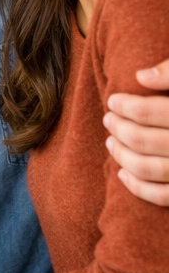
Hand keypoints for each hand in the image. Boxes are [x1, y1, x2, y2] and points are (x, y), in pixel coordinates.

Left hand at [104, 58, 168, 206]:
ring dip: (123, 156)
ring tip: (110, 141)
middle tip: (108, 119)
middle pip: (145, 140)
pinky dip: (139, 188)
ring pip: (151, 168)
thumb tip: (142, 77)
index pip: (150, 112)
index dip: (125, 106)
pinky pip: (164, 196)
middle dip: (119, 129)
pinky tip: (122, 173)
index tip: (113, 100)